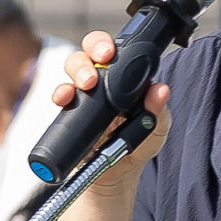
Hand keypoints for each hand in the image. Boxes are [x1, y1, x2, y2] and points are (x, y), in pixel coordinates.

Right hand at [52, 30, 174, 182]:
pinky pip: (60, 98)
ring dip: (76, 73)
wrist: (116, 176)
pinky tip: (64, 100)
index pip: (113, 50)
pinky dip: (60, 94)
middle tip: (96, 70)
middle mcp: (101, 80)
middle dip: (88, 57)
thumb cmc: (138, 145)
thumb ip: (159, 110)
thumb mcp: (156, 128)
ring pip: (71, 70)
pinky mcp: (68, 114)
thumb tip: (160, 90)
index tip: (109, 53)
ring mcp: (82, 96)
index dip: (106, 44)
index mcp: (123, 77)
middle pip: (86, 54)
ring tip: (85, 86)